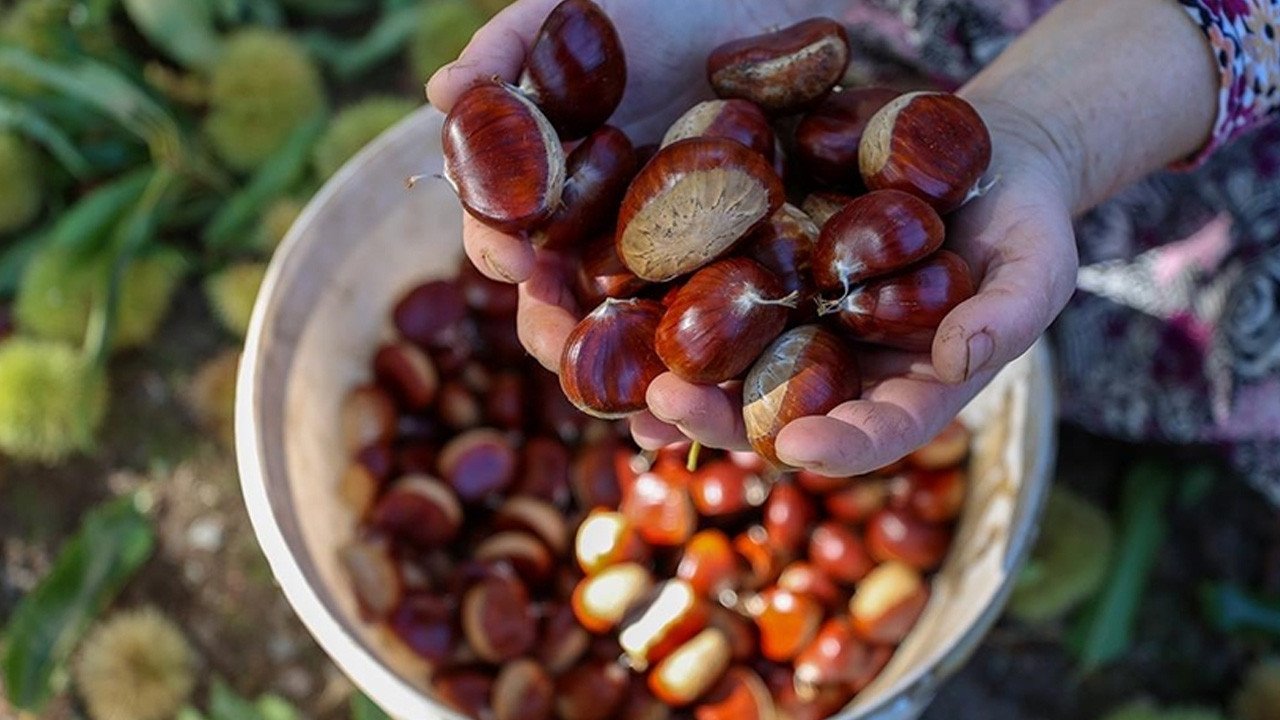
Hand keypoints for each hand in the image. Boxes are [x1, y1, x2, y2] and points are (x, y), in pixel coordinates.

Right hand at [426, 0, 846, 363]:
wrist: (756, 3)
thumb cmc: (651, 5)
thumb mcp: (572, 14)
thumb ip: (507, 51)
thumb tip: (444, 92)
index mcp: (544, 191)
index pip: (504, 233)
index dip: (503, 249)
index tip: (515, 258)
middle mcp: (591, 239)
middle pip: (560, 305)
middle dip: (559, 337)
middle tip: (567, 355)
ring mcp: (659, 265)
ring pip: (630, 338)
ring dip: (627, 381)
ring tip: (642, 409)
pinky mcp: (725, 275)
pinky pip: (707, 334)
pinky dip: (702, 374)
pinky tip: (708, 400)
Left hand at [631, 100, 1079, 474]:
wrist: (987, 160)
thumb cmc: (1025, 225)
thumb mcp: (1038, 267)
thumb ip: (1007, 318)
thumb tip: (956, 359)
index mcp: (911, 388)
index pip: (875, 433)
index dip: (837, 447)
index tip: (794, 448)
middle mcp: (847, 369)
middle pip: (782, 413)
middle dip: (725, 420)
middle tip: (670, 410)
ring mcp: (807, 324)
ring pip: (738, 370)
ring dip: (684, 385)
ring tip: (632, 385)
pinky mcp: (777, 274)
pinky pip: (723, 300)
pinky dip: (679, 311)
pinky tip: (630, 312)